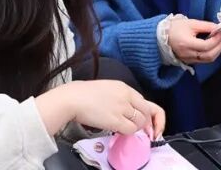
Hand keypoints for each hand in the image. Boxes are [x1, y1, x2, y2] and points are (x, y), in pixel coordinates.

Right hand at [34, 80, 165, 139]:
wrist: (72, 98)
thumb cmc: (84, 94)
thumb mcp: (108, 89)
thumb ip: (121, 98)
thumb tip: (128, 110)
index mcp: (124, 87)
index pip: (145, 102)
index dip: (147, 114)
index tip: (146, 123)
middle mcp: (126, 96)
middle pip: (146, 111)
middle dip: (145, 123)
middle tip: (139, 130)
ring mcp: (122, 108)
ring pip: (140, 121)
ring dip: (135, 128)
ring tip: (124, 128)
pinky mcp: (116, 120)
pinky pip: (131, 129)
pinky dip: (128, 132)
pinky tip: (119, 130)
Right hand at [168, 17, 220, 64]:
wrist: (162, 37)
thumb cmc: (175, 28)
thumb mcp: (191, 23)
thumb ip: (206, 26)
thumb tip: (218, 28)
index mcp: (187, 43)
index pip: (206, 46)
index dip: (216, 40)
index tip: (220, 32)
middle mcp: (188, 54)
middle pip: (209, 56)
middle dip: (219, 47)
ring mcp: (188, 60)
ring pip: (208, 60)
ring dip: (216, 52)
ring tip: (218, 42)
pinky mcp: (189, 62)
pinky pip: (203, 61)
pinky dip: (210, 54)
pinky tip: (212, 47)